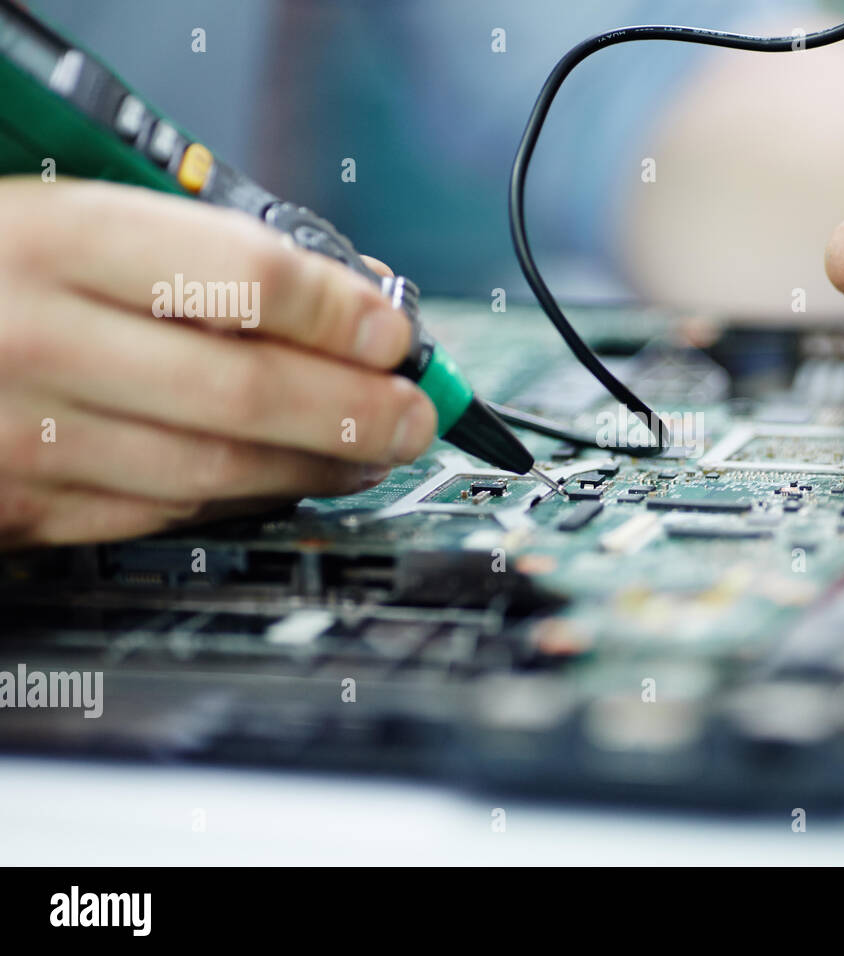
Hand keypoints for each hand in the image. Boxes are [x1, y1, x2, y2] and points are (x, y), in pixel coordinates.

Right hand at [0, 178, 435, 545]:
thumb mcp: (59, 204)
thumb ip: (186, 245)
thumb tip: (336, 290)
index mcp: (52, 238)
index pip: (244, 276)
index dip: (343, 307)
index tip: (395, 328)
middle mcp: (36, 339)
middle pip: (244, 391)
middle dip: (357, 410)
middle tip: (417, 415)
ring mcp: (23, 435)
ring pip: (214, 468)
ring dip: (316, 466)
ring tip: (373, 450)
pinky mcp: (16, 506)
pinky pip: (161, 511)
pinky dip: (242, 497)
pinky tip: (287, 480)